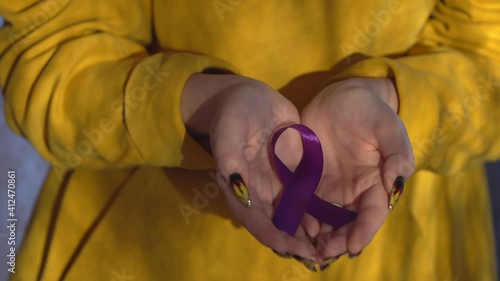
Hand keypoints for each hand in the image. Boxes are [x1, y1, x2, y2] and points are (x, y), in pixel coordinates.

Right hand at [181, 74, 314, 257]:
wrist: (252, 96)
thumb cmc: (234, 111)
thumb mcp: (227, 130)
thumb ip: (228, 157)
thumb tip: (236, 186)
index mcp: (238, 186)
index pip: (252, 217)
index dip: (268, 233)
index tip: (286, 246)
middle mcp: (258, 190)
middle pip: (274, 222)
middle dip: (292, 240)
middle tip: (313, 255)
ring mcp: (277, 183)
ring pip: (292, 214)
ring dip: (307, 231)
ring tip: (326, 246)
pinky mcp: (294, 173)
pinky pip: (306, 195)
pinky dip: (316, 210)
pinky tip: (334, 220)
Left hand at [299, 78, 414, 262]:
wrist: (342, 96)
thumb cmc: (370, 111)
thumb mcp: (388, 127)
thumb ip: (397, 153)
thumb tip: (398, 181)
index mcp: (375, 182)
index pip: (373, 212)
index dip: (364, 230)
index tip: (352, 246)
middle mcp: (353, 189)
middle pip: (347, 222)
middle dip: (337, 239)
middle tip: (324, 251)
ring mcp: (330, 185)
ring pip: (325, 217)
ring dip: (317, 233)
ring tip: (307, 245)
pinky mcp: (309, 177)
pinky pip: (305, 200)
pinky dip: (301, 215)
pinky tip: (294, 223)